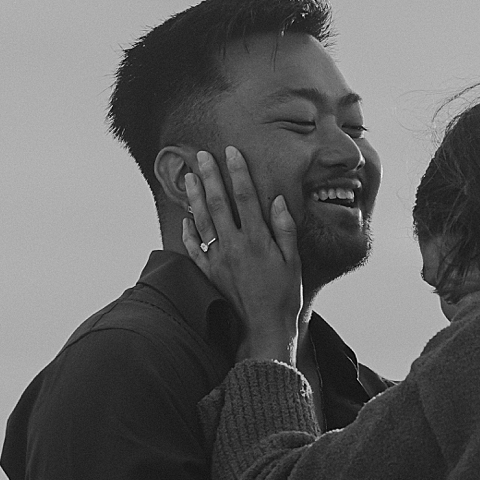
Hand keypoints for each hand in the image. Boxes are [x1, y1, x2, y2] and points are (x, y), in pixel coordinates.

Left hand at [180, 146, 302, 363]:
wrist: (265, 327)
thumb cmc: (285, 295)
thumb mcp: (293, 262)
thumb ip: (284, 230)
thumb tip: (276, 201)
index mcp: (257, 240)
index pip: (246, 198)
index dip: (238, 172)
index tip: (232, 152)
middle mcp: (234, 245)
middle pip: (218, 203)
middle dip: (210, 176)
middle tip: (202, 154)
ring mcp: (218, 259)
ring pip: (202, 221)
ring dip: (195, 196)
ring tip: (189, 176)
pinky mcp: (210, 273)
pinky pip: (195, 248)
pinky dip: (189, 232)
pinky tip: (186, 220)